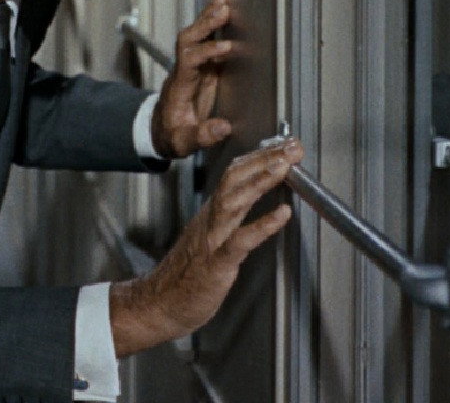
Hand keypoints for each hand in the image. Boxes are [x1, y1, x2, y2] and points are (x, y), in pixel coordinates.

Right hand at [108, 138, 302, 355]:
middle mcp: (211, 220)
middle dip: (264, 159)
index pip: (234, 174)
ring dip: (260, 180)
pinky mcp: (215, 265)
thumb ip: (228, 219)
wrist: (157, 304)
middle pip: (234, 179)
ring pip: (234, 201)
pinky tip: (283, 214)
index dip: (259, 157)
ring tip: (284, 166)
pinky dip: (262, 225)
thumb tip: (250, 199)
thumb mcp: (208, 238)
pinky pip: (240, 241)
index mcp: (211, 214)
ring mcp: (212, 240)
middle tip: (291, 146)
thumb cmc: (185, 277)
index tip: (283, 145)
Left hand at [151, 0, 237, 158]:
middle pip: (188, 40)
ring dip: (207, 18)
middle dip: (205, 25)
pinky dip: (212, 24)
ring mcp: (190, 67)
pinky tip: (223, 10)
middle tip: (223, 10)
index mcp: (180, 86)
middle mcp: (183, 71)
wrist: (159, 132)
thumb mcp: (183, 142)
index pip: (189, 61)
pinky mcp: (200, 68)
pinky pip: (204, 41)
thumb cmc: (171, 136)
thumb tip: (224, 127)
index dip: (207, 52)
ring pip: (194, 36)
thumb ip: (201, 135)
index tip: (227, 48)